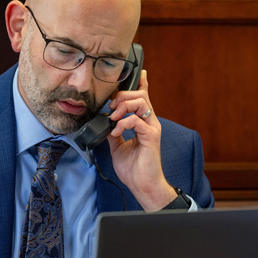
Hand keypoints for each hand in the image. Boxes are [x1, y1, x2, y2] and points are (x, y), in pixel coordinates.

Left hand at [106, 70, 176, 210]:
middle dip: (122, 96)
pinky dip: (123, 123)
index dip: (140, 82)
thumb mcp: (118, 146)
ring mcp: (152, 128)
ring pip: (141, 102)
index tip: (135, 73)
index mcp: (143, 122)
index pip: (144, 96)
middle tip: (111, 108)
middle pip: (140, 94)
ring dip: (123, 106)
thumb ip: (115, 131)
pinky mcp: (151, 136)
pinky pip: (136, 120)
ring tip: (113, 118)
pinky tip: (116, 132)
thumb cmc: (134, 168)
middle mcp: (150, 122)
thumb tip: (106, 121)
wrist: (142, 185)